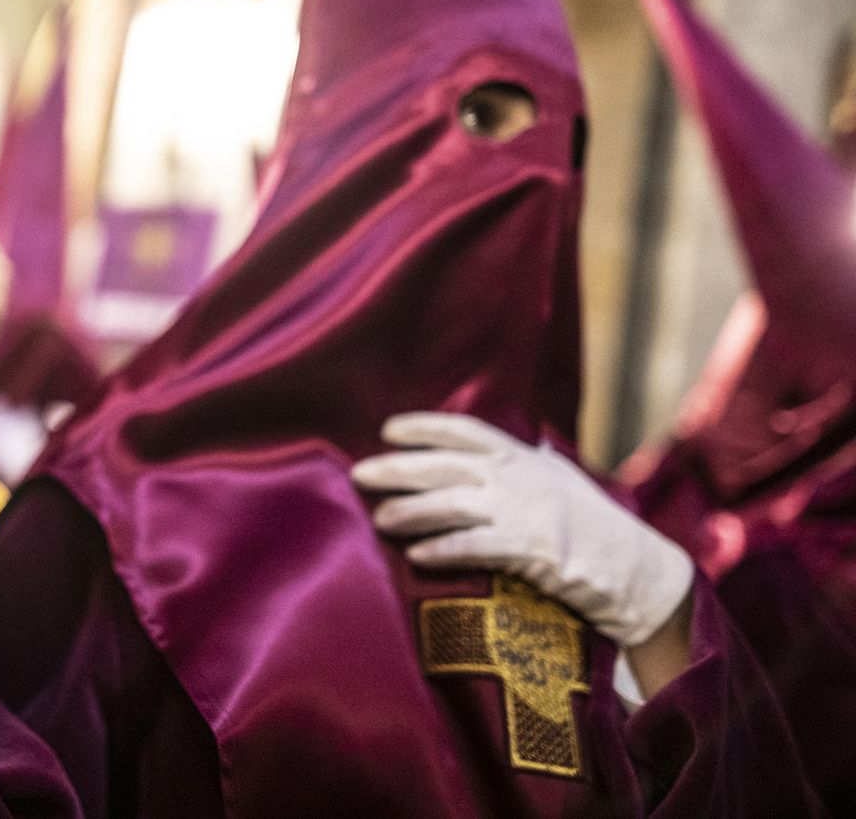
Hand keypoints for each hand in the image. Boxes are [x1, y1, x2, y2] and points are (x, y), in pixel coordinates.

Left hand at [351, 412, 693, 647]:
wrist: (639, 573)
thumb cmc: (601, 530)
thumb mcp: (567, 481)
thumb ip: (538, 463)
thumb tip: (529, 442)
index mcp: (526, 459)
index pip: (467, 431)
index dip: (425, 427)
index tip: (389, 430)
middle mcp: (520, 478)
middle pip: (445, 466)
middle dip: (398, 469)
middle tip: (360, 475)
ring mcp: (525, 512)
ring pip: (451, 504)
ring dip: (410, 512)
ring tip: (380, 519)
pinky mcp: (530, 550)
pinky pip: (474, 546)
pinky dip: (443, 549)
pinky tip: (417, 555)